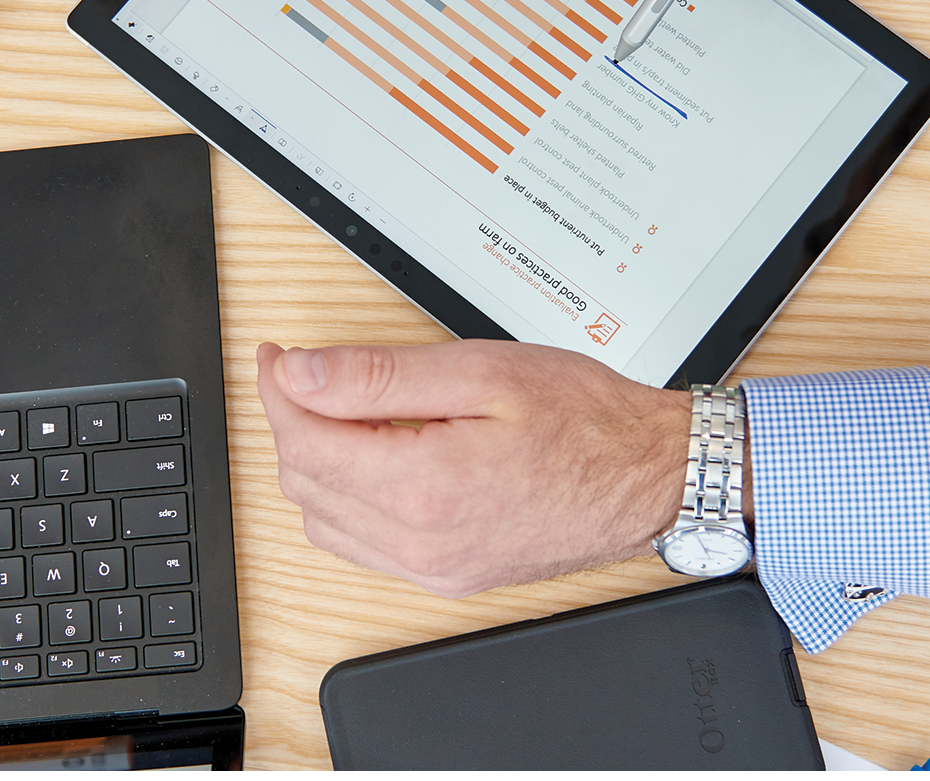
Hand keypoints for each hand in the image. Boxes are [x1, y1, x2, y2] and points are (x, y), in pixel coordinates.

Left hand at [257, 339, 693, 596]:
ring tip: (339, 408)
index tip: (279, 354)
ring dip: (314, 461)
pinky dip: (344, 499)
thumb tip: (300, 373)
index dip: (279, 387)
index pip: (304, 439)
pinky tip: (368, 458)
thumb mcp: (479, 371)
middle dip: (293, 418)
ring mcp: (433, 568)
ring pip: (323, 519)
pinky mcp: (448, 576)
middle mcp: (420, 543)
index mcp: (422, 488)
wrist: (651, 477)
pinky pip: (361, 546)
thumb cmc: (585, 420)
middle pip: (304, 480)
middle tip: (306, 370)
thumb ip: (377, 376)